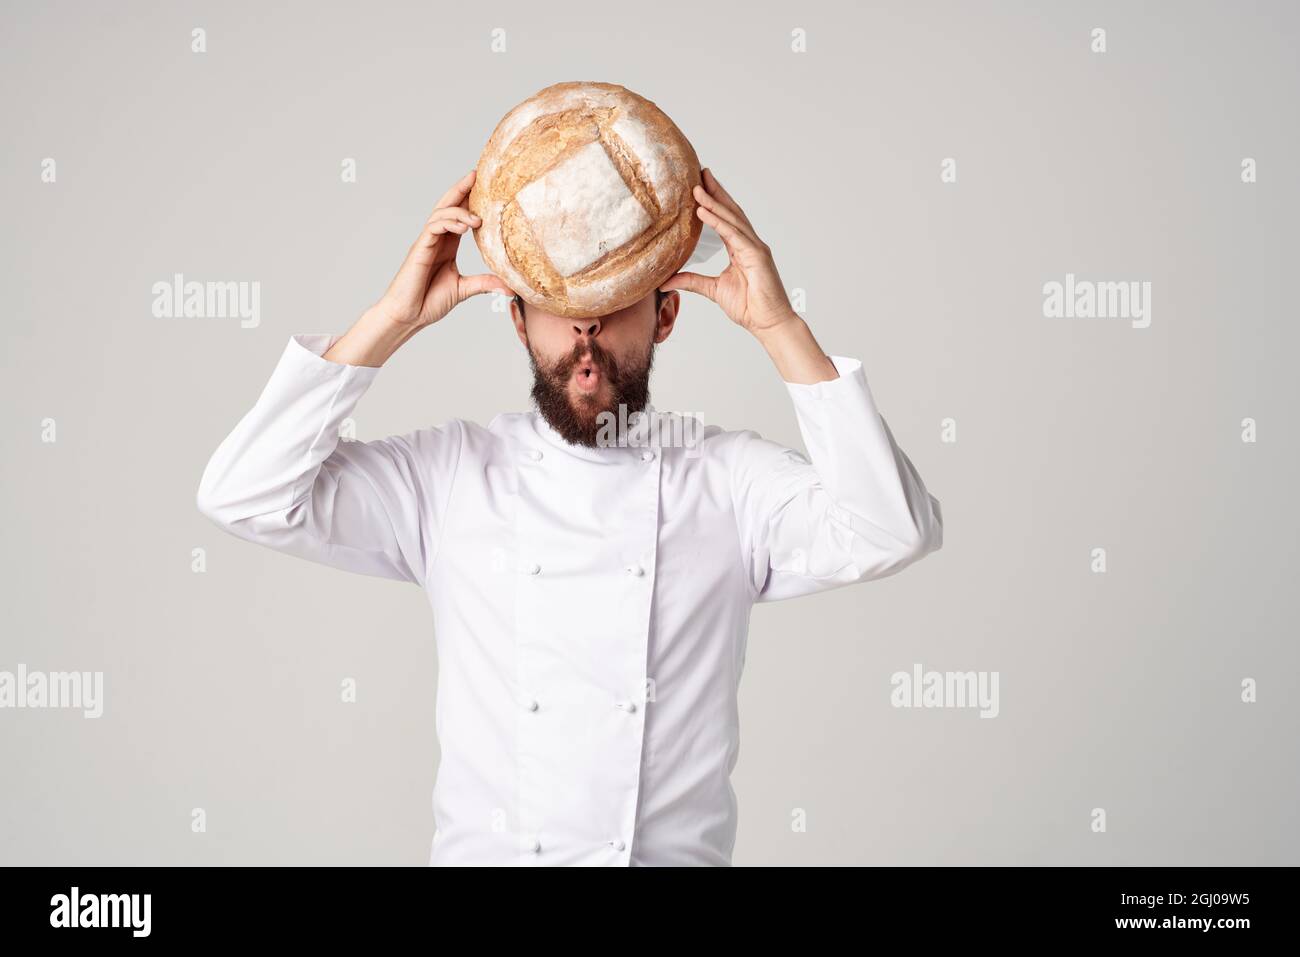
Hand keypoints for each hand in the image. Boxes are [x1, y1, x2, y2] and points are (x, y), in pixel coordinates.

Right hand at [372, 170, 511, 326]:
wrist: (408, 316)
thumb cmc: (429, 302)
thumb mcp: (464, 289)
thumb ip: (485, 283)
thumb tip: (512, 288)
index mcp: (446, 245)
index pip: (459, 215)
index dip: (469, 199)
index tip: (486, 186)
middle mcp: (436, 240)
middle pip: (448, 206)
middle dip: (461, 189)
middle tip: (478, 175)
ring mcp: (426, 243)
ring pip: (441, 214)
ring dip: (459, 211)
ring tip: (478, 219)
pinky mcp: (419, 250)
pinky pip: (433, 228)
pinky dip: (448, 223)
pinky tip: (464, 226)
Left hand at [658, 168, 799, 336]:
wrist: (769, 323)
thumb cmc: (749, 307)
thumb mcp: (713, 290)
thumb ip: (691, 281)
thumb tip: (665, 281)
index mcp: (741, 249)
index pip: (725, 220)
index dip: (713, 202)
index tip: (699, 186)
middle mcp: (749, 244)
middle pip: (731, 212)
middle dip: (716, 191)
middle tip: (700, 172)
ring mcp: (755, 247)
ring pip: (732, 219)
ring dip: (714, 202)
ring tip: (696, 188)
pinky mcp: (757, 255)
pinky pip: (734, 235)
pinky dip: (719, 222)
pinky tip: (704, 211)